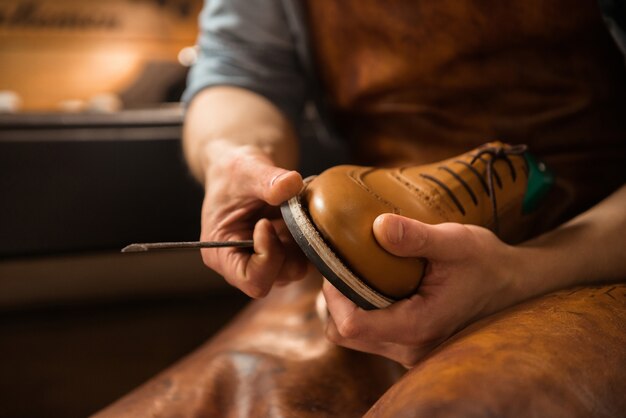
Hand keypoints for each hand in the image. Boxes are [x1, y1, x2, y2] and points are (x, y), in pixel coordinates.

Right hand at [200, 141, 309, 297]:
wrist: (243, 169)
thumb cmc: (234, 172)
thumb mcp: (246, 169)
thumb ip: (267, 179)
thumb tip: (292, 183)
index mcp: (221, 255)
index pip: (252, 280)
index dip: (267, 257)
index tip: (266, 222)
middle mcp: (243, 265)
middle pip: (277, 277)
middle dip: (287, 247)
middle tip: (284, 214)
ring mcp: (266, 262)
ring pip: (295, 269)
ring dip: (300, 242)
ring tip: (290, 212)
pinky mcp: (284, 254)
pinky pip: (306, 257)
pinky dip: (308, 238)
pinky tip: (299, 216)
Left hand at [322, 213, 521, 366]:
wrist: (513, 284)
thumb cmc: (485, 262)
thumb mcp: (455, 242)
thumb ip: (416, 237)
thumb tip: (379, 226)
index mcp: (417, 326)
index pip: (351, 325)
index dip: (335, 294)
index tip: (340, 264)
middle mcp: (410, 348)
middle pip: (345, 335)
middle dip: (336, 300)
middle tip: (345, 265)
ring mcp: (410, 351)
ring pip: (354, 338)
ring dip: (348, 306)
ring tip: (360, 272)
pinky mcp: (409, 345)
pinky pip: (370, 335)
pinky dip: (363, 311)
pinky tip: (375, 284)